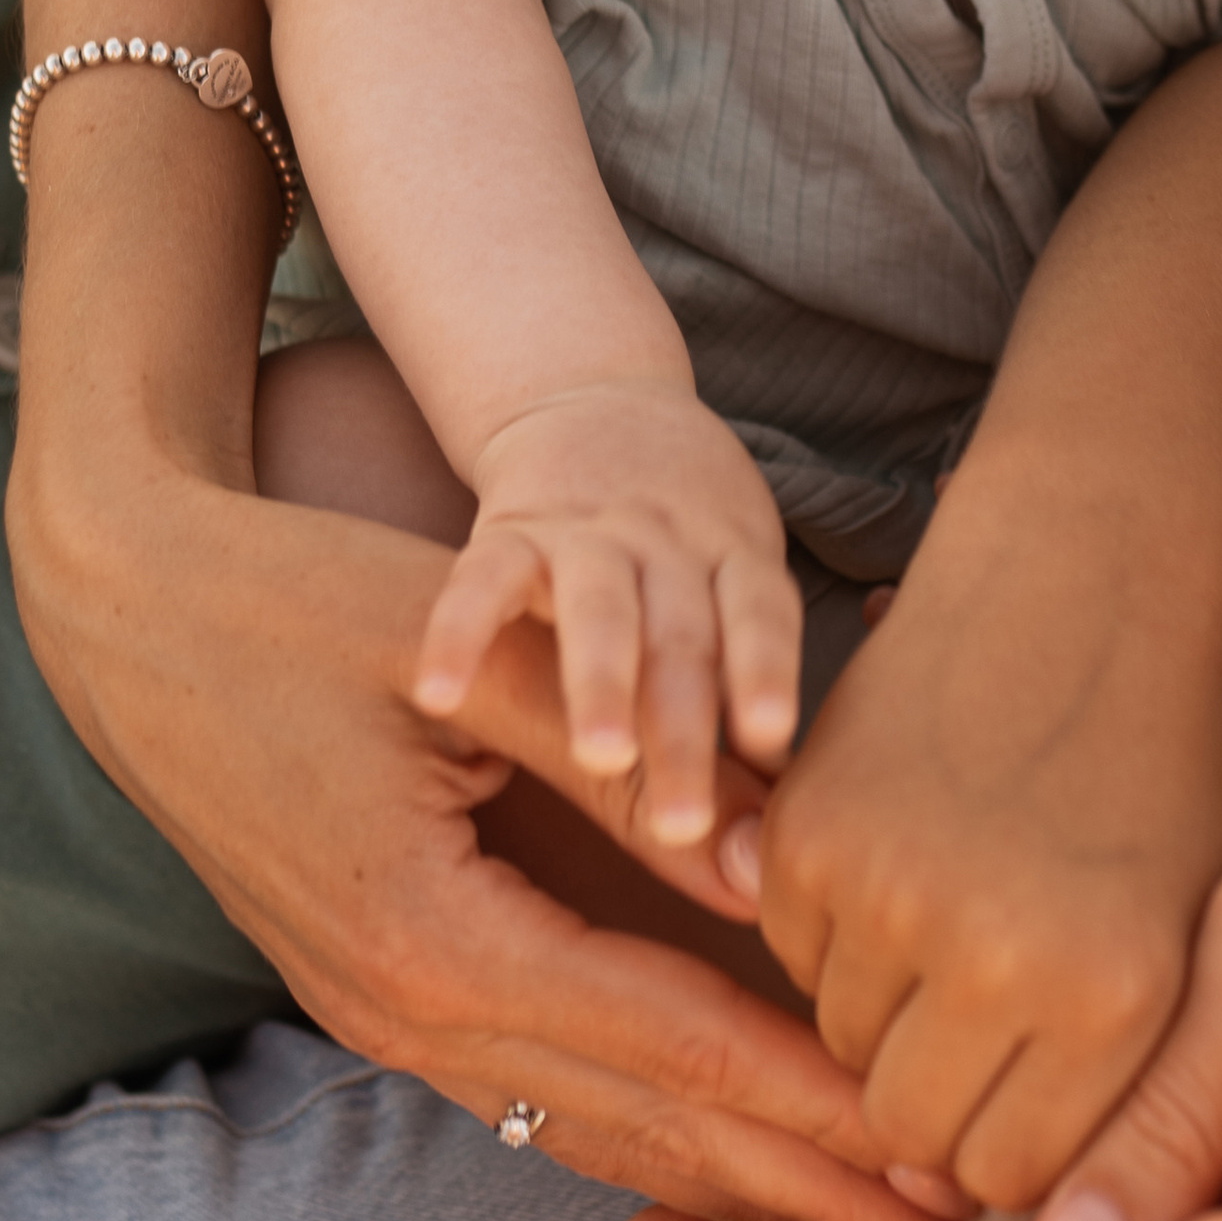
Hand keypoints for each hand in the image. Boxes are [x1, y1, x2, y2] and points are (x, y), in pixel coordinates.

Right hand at [12, 453, 918, 1220]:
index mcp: (433, 936)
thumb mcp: (468, 662)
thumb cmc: (296, 600)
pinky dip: (648, 1136)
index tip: (939, 1155)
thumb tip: (769, 865)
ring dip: (734, 1184)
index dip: (814, 1104)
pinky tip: (733, 1166)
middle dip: (805, 1187)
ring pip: (590, 1132)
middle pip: (646, 1126)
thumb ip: (620, 763)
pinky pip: (538, 1094)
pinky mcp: (377, 995)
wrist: (126, 609)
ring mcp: (380, 1018)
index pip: (672, 1045)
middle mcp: (405, 1009)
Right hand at [416, 384, 801, 850]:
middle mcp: (666, 540)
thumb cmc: (681, 533)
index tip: (771, 747)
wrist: (592, 398)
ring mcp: (586, 532)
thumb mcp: (730, 570)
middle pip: (681, 636)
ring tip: (602, 757)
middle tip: (687, 822)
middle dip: (684, 728)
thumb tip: (780, 821)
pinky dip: (459, 631)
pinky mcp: (508, 531)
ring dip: (601, 682)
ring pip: (599, 609)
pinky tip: (441, 693)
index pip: (757, 613)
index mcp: (732, 552)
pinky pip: (481, 581)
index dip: (766, 674)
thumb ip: (745, 677)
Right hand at [753, 482, 1221, 1209]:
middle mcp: (999, 955)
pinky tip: (902, 876)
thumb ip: (1137, 1093)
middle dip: (940, 1109)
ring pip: (841, 1053)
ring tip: (951, 947)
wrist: (1078, 582)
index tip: (1030, 1110)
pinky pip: (793, 962)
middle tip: (979, 1040)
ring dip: (884, 1027)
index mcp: (1118, 991)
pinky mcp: (809, 834)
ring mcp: (890, 892)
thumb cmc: (1157, 774)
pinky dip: (834, 946)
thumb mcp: (1195, 939)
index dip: (1017, 1156)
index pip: (1020, 1177)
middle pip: (916, 1134)